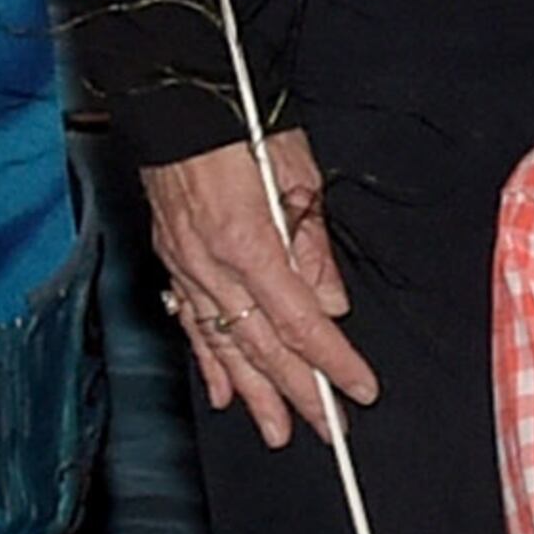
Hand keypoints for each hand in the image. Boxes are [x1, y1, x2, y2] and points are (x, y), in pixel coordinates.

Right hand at [145, 127, 376, 450]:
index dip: (333, 361)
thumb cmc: (241, 126)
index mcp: (250, 241)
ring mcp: (187, 267)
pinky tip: (224, 394)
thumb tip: (332, 307)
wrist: (176, 102)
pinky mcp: (173, 262)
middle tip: (326, 431)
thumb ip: (314, 246)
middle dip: (297, 394)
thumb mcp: (296, 174)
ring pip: (224, 345)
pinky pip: (192, 324)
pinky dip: (210, 363)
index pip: (300, 321)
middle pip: (262, 346)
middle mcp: (213, 265)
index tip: (360, 390)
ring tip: (277, 431)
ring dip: (253, 394)